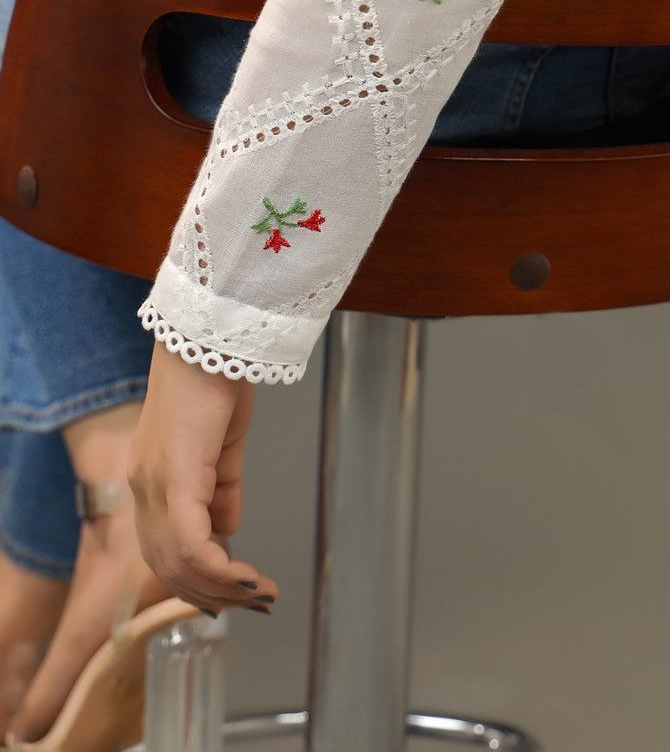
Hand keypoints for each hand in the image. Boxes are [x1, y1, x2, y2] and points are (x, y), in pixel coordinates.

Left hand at [128, 343, 278, 614]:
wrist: (212, 336)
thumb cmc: (217, 374)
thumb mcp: (223, 443)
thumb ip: (222, 488)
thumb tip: (228, 529)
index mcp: (152, 477)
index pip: (163, 547)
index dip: (195, 579)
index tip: (232, 591)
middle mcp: (144, 487)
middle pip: (167, 565)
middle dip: (212, 593)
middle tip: (252, 600)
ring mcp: (156, 483)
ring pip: (178, 562)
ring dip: (222, 587)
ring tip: (258, 592)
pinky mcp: (176, 477)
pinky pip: (193, 543)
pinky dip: (222, 569)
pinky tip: (247, 576)